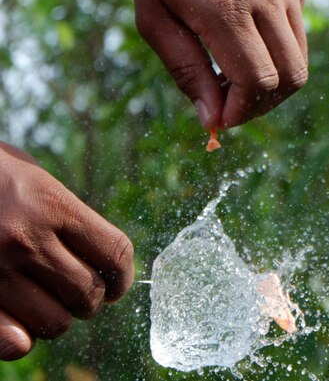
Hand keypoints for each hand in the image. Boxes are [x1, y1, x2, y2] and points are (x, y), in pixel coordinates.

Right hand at [0, 142, 133, 360]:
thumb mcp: (35, 177)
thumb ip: (69, 214)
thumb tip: (102, 257)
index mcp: (51, 205)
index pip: (115, 253)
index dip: (125, 276)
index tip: (119, 282)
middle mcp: (26, 239)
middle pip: (89, 293)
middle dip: (93, 299)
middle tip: (82, 292)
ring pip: (54, 322)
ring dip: (59, 317)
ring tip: (50, 302)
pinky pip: (12, 341)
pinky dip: (23, 339)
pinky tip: (22, 323)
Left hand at [132, 0, 308, 128]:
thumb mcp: (154, 17)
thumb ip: (184, 71)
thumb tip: (212, 120)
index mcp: (223, 7)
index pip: (255, 81)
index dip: (241, 111)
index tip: (221, 119)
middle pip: (289, 78)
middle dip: (261, 104)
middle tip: (232, 104)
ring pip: (299, 60)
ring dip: (272, 82)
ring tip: (238, 76)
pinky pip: (297, 32)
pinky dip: (277, 50)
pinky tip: (249, 36)